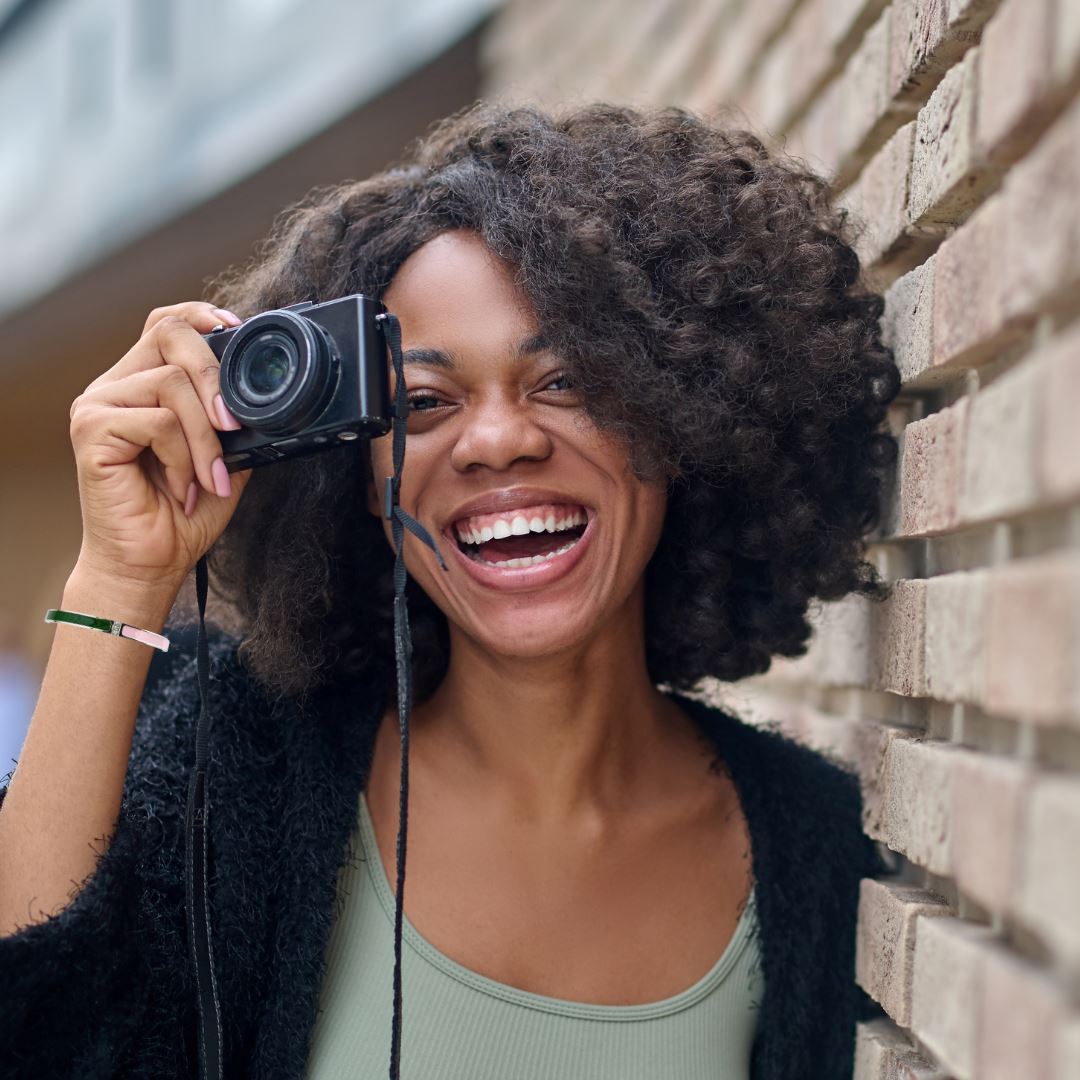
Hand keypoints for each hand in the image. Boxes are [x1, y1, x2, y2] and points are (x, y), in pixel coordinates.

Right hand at [68, 301, 253, 594]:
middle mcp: (115, 386)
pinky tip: (182, 486)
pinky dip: (183, 458)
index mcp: (142, 384)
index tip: (238, 329)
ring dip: (205, 439)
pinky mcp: (90, 429)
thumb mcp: (226, 456)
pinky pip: (158, 422)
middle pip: (168, 335)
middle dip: (214, 376)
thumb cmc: (185, 514)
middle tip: (235, 427)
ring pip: (171, 384)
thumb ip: (233, 419)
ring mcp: (98, 405)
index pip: (165, 324)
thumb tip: (264, 391)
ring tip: (208, 478)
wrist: (152, 563)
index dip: (201, 316)